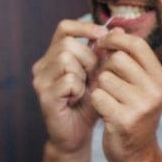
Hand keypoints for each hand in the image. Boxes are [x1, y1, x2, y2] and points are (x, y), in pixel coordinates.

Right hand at [32, 20, 106, 152]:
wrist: (78, 134)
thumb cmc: (90, 103)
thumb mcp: (101, 75)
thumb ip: (106, 54)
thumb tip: (119, 30)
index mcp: (55, 56)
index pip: (64, 28)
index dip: (84, 28)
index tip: (103, 35)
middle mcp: (43, 65)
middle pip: (68, 44)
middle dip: (89, 58)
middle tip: (95, 76)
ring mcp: (41, 80)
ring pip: (66, 58)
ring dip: (84, 73)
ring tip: (86, 88)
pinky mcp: (44, 96)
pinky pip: (68, 80)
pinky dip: (79, 88)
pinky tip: (79, 98)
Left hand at [90, 29, 161, 161]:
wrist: (137, 154)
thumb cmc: (135, 113)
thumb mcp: (141, 85)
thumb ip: (130, 58)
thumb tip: (115, 28)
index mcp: (161, 78)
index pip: (137, 45)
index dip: (116, 40)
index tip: (104, 44)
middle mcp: (155, 91)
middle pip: (118, 59)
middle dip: (105, 67)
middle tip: (106, 81)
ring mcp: (141, 106)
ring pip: (104, 78)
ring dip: (99, 86)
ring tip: (108, 99)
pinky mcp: (123, 120)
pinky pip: (97, 96)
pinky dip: (95, 101)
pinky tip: (104, 111)